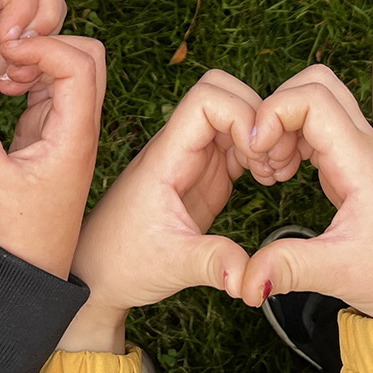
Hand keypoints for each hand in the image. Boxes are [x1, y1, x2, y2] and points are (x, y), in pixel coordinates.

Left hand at [0, 0, 66, 122]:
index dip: (25, 4)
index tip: (6, 40)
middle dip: (47, 20)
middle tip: (19, 56)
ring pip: (49, 18)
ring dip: (45, 49)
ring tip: (12, 76)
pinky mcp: (1, 62)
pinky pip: (39, 54)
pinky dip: (37, 71)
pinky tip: (7, 90)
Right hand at [0, 35, 106, 279]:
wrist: (30, 264)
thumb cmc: (17, 230)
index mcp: (75, 135)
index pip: (79, 66)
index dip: (44, 47)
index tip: (7, 54)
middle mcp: (82, 125)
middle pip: (89, 55)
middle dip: (50, 44)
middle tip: (10, 60)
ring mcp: (71, 125)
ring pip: (72, 66)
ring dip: (39, 60)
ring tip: (4, 80)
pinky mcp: (55, 129)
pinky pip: (53, 84)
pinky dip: (31, 76)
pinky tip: (4, 90)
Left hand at [57, 71, 260, 352]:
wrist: (98, 275)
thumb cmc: (122, 263)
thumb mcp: (171, 265)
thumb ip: (212, 263)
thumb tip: (249, 280)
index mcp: (167, 156)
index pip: (206, 98)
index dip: (240, 113)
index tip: (257, 153)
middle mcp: (180, 147)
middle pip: (225, 93)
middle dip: (259, 116)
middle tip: (273, 160)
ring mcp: (195, 158)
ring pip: (236, 115)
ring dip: (264, 135)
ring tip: (274, 174)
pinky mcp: (207, 174)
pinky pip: (240, 143)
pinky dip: (261, 152)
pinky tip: (269, 181)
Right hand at [241, 68, 372, 319]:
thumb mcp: (342, 273)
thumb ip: (289, 268)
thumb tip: (242, 281)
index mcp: (362, 161)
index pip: (313, 98)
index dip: (273, 112)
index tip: (256, 152)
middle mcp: (366, 147)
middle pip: (318, 84)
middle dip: (277, 107)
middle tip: (261, 155)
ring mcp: (364, 154)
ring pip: (320, 104)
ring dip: (286, 125)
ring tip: (271, 171)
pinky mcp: (359, 169)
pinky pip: (322, 131)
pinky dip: (295, 141)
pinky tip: (285, 176)